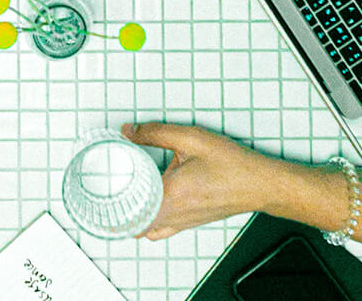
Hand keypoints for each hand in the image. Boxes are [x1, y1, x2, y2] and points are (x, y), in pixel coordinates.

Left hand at [121, 122, 283, 240]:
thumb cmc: (233, 165)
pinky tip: (149, 207)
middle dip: (117, 212)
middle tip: (107, 194)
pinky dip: (150, 224)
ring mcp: (183, 222)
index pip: (129, 209)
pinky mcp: (192, 222)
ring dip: (133, 219)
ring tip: (124, 200)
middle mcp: (175, 214)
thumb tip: (129, 131)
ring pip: (147, 231)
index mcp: (171, 195)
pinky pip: (163, 231)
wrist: (262, 184)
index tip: (100, 191)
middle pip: (134, 225)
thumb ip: (155, 133)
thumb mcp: (191, 138)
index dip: (110, 204)